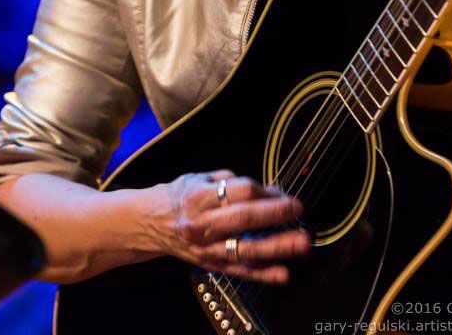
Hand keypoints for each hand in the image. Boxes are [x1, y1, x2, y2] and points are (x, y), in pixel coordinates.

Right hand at [141, 169, 309, 283]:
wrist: (150, 223)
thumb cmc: (179, 196)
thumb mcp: (199, 178)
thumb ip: (229, 181)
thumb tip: (264, 188)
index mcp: (200, 196)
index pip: (239, 192)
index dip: (265, 191)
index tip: (282, 192)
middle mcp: (203, 224)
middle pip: (244, 219)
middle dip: (275, 214)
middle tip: (297, 210)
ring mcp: (207, 248)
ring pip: (245, 248)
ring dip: (276, 246)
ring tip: (301, 242)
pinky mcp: (211, 264)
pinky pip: (240, 270)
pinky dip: (263, 273)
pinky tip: (282, 273)